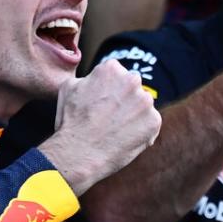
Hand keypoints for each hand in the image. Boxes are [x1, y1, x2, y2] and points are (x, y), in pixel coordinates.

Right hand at [40, 59, 161, 195]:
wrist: (80, 153)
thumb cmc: (71, 121)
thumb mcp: (68, 88)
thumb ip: (88, 78)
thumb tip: (94, 78)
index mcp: (111, 68)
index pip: (116, 75)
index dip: (108, 90)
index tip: (101, 103)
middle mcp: (132, 80)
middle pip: (132, 87)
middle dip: (124, 99)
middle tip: (109, 117)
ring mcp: (145, 101)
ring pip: (142, 106)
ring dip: (133, 115)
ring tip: (115, 130)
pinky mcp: (154, 121)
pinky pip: (149, 124)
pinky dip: (141, 132)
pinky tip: (123, 139)